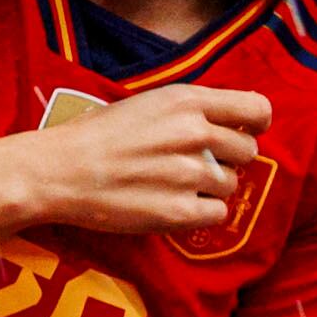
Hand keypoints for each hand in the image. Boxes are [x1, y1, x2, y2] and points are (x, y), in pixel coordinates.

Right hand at [5, 82, 266, 234]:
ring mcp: (189, 174)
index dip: (255, 124)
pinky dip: (200, 214)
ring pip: (231, 184)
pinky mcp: (179, 211)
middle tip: (194, 166)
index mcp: (188, 101)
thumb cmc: (97, 135)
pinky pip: (217, 214)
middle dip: (226, 160)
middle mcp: (195, 134)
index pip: (257, 109)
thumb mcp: (148, 104)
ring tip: (173, 186)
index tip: (242, 133)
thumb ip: (191, 109)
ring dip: (209, 188)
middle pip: (247, 152)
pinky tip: (172, 205)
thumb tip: (231, 120)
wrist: (58, 172)